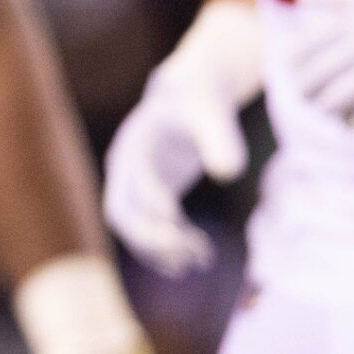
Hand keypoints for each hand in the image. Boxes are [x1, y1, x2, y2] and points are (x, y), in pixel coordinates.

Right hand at [101, 1, 259, 275]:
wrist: (193, 92)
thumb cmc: (201, 101)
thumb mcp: (211, 114)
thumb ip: (219, 139)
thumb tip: (229, 173)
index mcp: (131, 151)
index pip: (128, 194)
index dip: (152, 215)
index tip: (183, 229)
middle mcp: (126, 171)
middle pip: (124, 217)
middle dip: (152, 241)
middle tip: (189, 256)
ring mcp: (138, 184)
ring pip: (136, 230)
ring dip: (163, 250)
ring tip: (200, 261)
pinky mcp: (155, 192)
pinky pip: (154, 228)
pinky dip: (174, 245)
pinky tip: (203, 255)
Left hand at [292, 0, 353, 124]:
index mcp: (351, 23)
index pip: (299, 54)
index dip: (291, 65)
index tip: (294, 67)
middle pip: (310, 82)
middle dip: (304, 89)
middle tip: (306, 90)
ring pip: (332, 104)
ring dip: (324, 107)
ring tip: (325, 105)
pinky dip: (351, 119)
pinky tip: (349, 116)